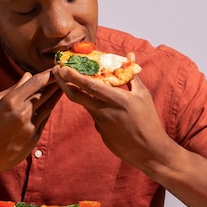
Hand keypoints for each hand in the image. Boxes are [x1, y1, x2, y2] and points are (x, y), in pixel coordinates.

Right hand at [0, 70, 61, 174]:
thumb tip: (28, 76)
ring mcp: (30, 127)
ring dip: (56, 96)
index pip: (36, 82)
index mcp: (11, 101)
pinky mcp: (34, 138)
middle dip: (56, 82)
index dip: (48, 73)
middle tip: (65, 75)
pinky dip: (49, 109)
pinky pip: (44, 119)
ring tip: (63, 86)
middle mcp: (22, 113)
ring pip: (48, 106)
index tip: (56, 67)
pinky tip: (52, 103)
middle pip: (45, 93)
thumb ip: (13, 88)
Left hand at [52, 65, 171, 172]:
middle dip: (63, 82)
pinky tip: (102, 105)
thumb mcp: (142, 95)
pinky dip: (95, 107)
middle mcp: (105, 111)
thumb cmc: (148, 120)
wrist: (149, 151)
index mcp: (117, 100)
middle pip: (77, 96)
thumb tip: (130, 55)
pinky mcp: (101, 133)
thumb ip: (132, 75)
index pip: (90, 86)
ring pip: (85, 104)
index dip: (74, 76)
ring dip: (77, 92)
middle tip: (56, 70)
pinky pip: (95, 116)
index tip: (62, 67)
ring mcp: (101, 124)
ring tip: (72, 81)